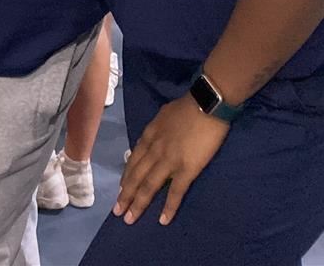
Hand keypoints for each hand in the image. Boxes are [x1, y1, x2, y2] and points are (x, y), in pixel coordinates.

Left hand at [113, 93, 229, 226]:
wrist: (206, 104)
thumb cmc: (187, 107)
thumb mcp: (162, 116)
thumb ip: (155, 131)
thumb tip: (151, 140)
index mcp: (148, 136)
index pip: (133, 161)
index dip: (126, 177)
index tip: (121, 190)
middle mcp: (154, 150)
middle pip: (135, 176)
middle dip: (125, 195)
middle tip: (117, 211)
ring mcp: (169, 160)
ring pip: (149, 186)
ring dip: (138, 204)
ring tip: (129, 219)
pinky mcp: (187, 169)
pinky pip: (175, 191)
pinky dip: (168, 207)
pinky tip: (163, 220)